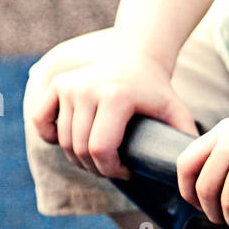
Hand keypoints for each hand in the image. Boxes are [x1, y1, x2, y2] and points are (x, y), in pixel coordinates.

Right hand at [24, 32, 197, 179]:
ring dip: (78, 157)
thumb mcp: (176, 112)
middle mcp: (87, 88)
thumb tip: (187, 171)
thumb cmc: (157, 91)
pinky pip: (41, 120)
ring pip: (63, 141)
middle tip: (112, 167)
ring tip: (99, 156)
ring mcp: (70, 84)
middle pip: (80, 149)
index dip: (111, 170)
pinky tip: (67, 139)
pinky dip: (49, 136)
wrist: (137, 57)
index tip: (126, 171)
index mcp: (116, 96)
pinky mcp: (57, 83)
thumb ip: (184, 139)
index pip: (100, 150)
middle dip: (96, 167)